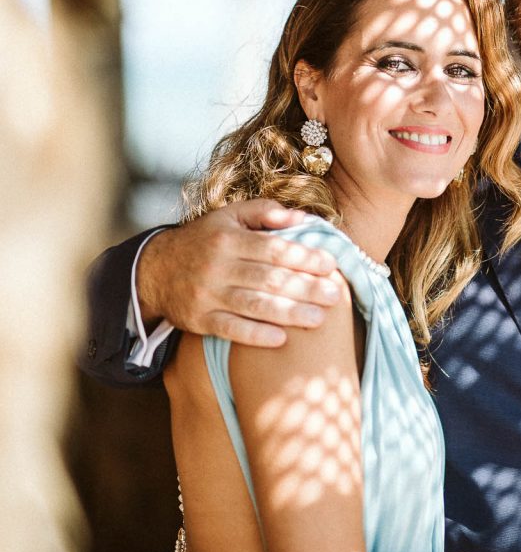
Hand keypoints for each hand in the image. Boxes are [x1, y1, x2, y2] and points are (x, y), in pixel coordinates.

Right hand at [136, 199, 340, 346]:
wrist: (154, 270)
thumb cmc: (205, 240)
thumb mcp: (229, 216)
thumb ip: (265, 212)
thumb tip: (302, 217)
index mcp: (229, 238)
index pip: (274, 248)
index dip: (303, 257)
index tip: (331, 264)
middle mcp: (217, 266)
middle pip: (268, 278)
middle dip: (305, 287)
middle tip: (335, 295)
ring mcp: (207, 294)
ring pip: (253, 305)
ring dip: (289, 313)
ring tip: (319, 318)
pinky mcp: (198, 320)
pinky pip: (230, 329)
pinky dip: (255, 335)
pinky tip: (281, 339)